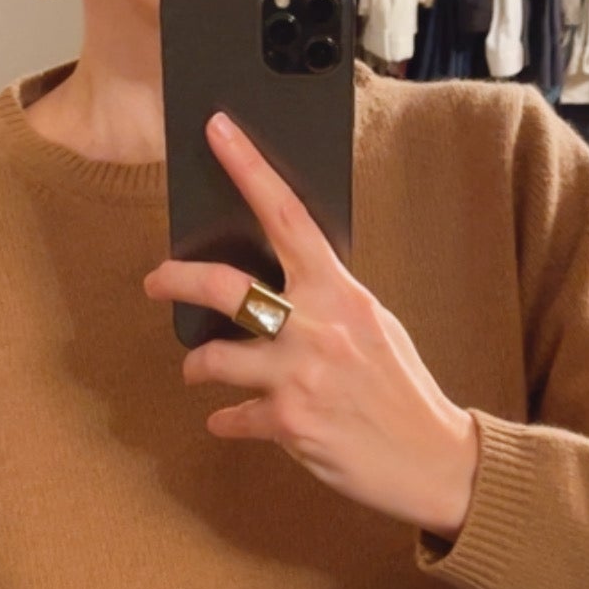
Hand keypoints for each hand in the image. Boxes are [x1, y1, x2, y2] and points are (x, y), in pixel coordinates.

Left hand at [142, 112, 480, 539]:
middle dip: (176, 280)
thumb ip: (328, 302)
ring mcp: (300, 375)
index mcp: (340, 292)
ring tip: (198, 371)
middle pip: (225, 288)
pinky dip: (226, 419)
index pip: (288, 217)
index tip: (216, 131)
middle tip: (156, 281)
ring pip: (215, 358)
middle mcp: (317, 326)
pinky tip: (230, 420)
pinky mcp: (289, 423)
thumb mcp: (374, 326)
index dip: (249, 169)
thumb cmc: (401, 389)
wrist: (432, 458)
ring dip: (198, 366)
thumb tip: (282, 284)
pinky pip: (231, 416)